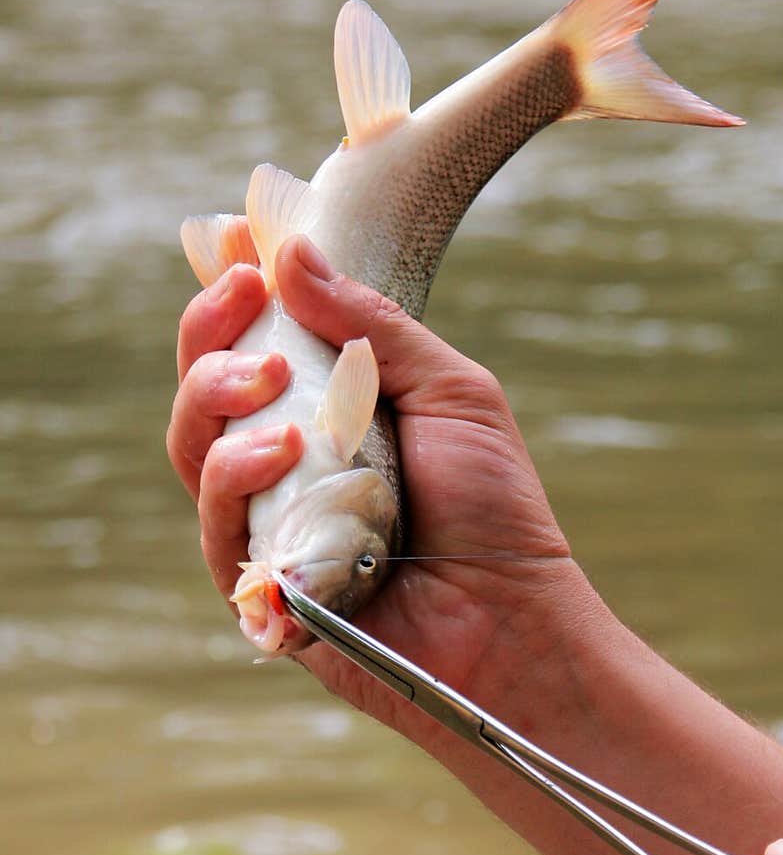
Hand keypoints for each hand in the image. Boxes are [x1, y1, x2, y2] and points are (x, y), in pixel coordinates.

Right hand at [169, 231, 589, 751]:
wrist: (513, 615)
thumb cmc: (493, 509)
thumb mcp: (451, 393)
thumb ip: (375, 327)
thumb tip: (291, 252)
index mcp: (326, 418)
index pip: (252, 348)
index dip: (229, 296)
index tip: (234, 239)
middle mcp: (286, 470)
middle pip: (204, 395)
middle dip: (211, 337)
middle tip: (247, 298)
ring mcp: (270, 529)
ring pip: (196, 455)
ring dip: (217, 402)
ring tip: (267, 385)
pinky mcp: (263, 590)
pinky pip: (219, 530)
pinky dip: (237, 481)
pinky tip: (279, 452)